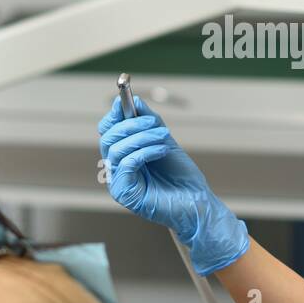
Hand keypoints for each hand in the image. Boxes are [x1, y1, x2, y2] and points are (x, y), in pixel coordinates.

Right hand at [97, 96, 249, 274]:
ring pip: (116, 150)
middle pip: (107, 138)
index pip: (107, 131)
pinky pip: (126, 163)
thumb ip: (148, 121)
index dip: (114, 115)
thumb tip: (133, 100)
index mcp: (122, 155)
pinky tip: (162, 150)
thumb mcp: (163, 140)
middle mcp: (115, 169)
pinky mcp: (123, 193)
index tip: (127, 100)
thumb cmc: (180, 175)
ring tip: (164, 137)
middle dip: (130, 124)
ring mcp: (117, 182)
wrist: (196, 202)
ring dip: (142, 137)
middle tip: (154, 122)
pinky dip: (145, 151)